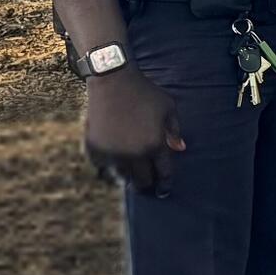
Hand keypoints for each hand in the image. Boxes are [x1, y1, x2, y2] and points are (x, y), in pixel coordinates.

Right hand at [85, 66, 184, 194]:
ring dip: (129, 177)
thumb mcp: (168, 108)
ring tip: (132, 177)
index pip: (163, 173)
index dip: (165, 184)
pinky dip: (110, 167)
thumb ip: (174, 131)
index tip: (164, 191)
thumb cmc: (145, 93)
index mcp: (154, 145)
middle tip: (149, 185)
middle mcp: (133, 154)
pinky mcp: (95, 149)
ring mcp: (112, 153)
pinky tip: (114, 165)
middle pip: (142, 180)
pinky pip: (103, 167)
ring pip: (122, 176)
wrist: (113, 82)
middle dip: (147, 184)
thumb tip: (180, 149)